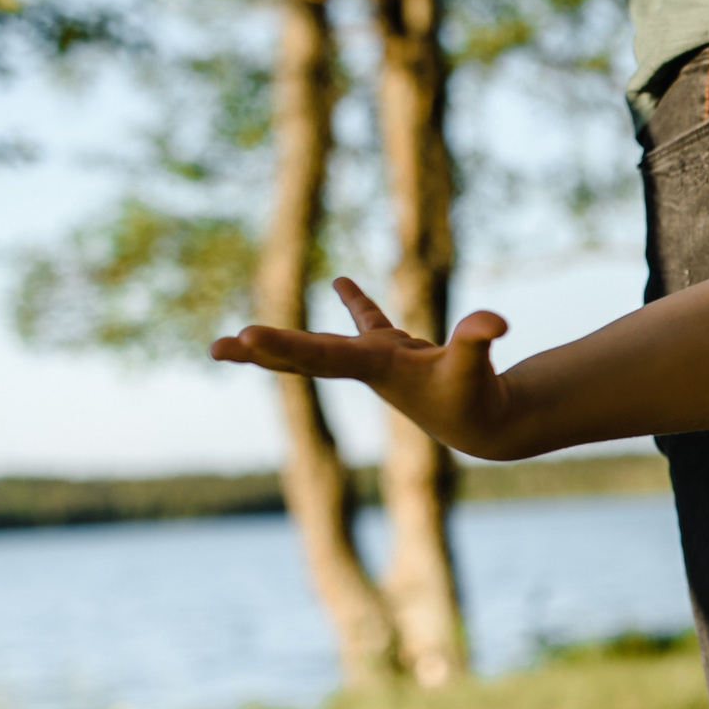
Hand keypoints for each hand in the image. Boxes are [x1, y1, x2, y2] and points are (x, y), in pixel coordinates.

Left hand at [212, 278, 519, 457]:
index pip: (322, 356)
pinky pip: (368, 323)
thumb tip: (494, 322)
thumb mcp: (477, 368)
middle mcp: (366, 367)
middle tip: (215, 349)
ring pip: (319, 346)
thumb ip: (478, 340)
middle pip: (301, 358)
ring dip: (281, 340)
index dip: (283, 345)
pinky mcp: (397, 352)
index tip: (244, 337)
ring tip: (241, 336)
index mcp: (377, 369)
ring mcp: (378, 360)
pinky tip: (339, 282)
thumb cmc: (477, 400)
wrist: (487, 427)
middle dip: (259, 353)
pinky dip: (355, 302)